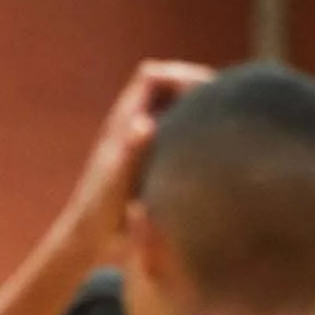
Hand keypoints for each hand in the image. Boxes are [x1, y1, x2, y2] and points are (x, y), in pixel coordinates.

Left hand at [61, 59, 213, 250]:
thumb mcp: (117, 184)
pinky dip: (191, 129)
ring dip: (195, 106)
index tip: (208, 93)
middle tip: (226, 105)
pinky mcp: (146, 157)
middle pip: (165, 84)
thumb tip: (146, 123)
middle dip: (194, 87)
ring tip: (225, 122)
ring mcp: (137, 139)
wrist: (87, 239)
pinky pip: (173, 130)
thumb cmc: (100, 214)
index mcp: (122, 122)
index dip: (180, 75)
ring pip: (170, 106)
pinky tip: (211, 149)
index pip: (152, 76)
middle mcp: (129, 125)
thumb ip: (132, 152)